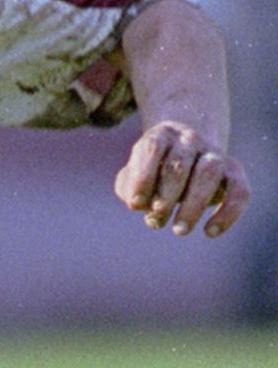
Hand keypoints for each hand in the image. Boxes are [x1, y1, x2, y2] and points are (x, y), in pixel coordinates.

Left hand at [114, 123, 249, 237]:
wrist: (188, 156)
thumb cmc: (153, 172)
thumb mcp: (134, 177)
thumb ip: (130, 187)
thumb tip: (137, 202)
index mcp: (161, 136)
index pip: (152, 148)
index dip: (142, 177)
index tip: (135, 205)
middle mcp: (189, 140)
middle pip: (179, 164)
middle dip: (166, 196)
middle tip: (156, 220)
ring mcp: (214, 154)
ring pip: (208, 173)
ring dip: (193, 205)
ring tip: (179, 230)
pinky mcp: (234, 173)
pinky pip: (239, 190)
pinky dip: (228, 212)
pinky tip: (210, 231)